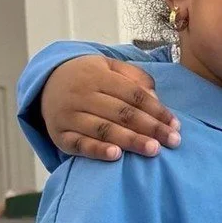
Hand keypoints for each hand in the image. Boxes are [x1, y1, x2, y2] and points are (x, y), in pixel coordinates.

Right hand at [41, 55, 180, 160]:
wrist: (46, 83)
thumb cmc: (88, 78)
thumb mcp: (108, 67)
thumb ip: (133, 77)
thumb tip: (155, 95)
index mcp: (99, 76)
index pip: (133, 94)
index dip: (156, 110)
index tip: (175, 124)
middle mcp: (83, 95)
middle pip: (122, 113)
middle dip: (150, 127)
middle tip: (173, 141)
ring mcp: (70, 116)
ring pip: (104, 129)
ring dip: (130, 140)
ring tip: (153, 150)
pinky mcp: (60, 135)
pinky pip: (79, 144)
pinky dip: (97, 150)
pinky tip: (116, 156)